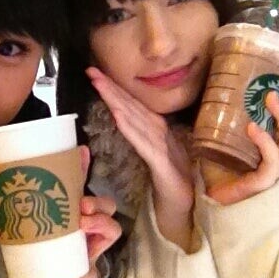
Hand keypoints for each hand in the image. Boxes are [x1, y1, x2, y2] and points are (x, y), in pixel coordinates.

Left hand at [0, 146, 120, 277]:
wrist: (40, 276)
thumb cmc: (28, 244)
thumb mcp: (8, 226)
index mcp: (65, 201)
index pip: (77, 178)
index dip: (80, 163)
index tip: (81, 150)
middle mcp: (84, 211)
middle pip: (98, 192)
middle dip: (93, 192)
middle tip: (81, 202)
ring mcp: (95, 228)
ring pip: (108, 210)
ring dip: (99, 213)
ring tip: (83, 219)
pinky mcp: (99, 246)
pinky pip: (110, 233)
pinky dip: (102, 230)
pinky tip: (89, 236)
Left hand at [87, 67, 193, 250]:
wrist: (187, 207)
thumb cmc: (171, 181)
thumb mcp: (155, 154)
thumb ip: (145, 136)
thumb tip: (128, 118)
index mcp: (157, 129)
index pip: (133, 104)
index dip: (115, 88)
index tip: (96, 73)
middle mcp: (160, 132)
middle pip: (132, 106)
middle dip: (111, 87)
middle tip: (91, 70)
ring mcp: (161, 146)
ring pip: (135, 119)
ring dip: (117, 101)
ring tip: (100, 84)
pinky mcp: (161, 164)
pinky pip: (142, 143)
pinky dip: (130, 128)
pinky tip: (118, 115)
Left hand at [203, 81, 278, 204]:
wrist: (214, 196)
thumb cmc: (223, 164)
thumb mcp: (232, 135)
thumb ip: (233, 115)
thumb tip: (221, 83)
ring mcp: (275, 170)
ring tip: (269, 98)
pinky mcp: (263, 181)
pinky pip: (271, 159)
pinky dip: (264, 140)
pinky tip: (252, 127)